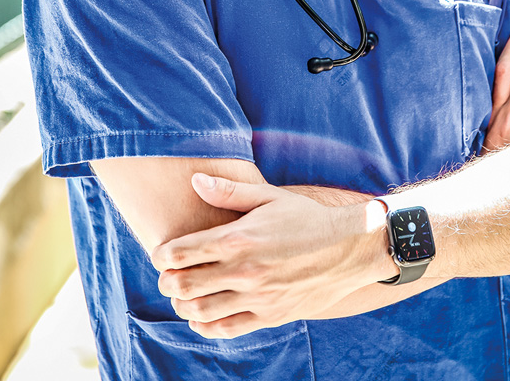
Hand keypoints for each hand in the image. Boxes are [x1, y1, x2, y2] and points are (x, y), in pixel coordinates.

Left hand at [151, 175, 386, 337]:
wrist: (347, 248)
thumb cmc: (306, 217)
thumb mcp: (269, 196)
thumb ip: (229, 191)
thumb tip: (195, 180)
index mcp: (238, 239)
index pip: (180, 253)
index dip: (162, 255)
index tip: (162, 253)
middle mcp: (243, 271)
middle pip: (183, 285)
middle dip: (167, 281)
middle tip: (167, 276)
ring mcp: (256, 297)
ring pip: (200, 311)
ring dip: (183, 304)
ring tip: (183, 295)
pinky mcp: (269, 316)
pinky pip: (226, 329)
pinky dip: (206, 325)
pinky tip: (203, 315)